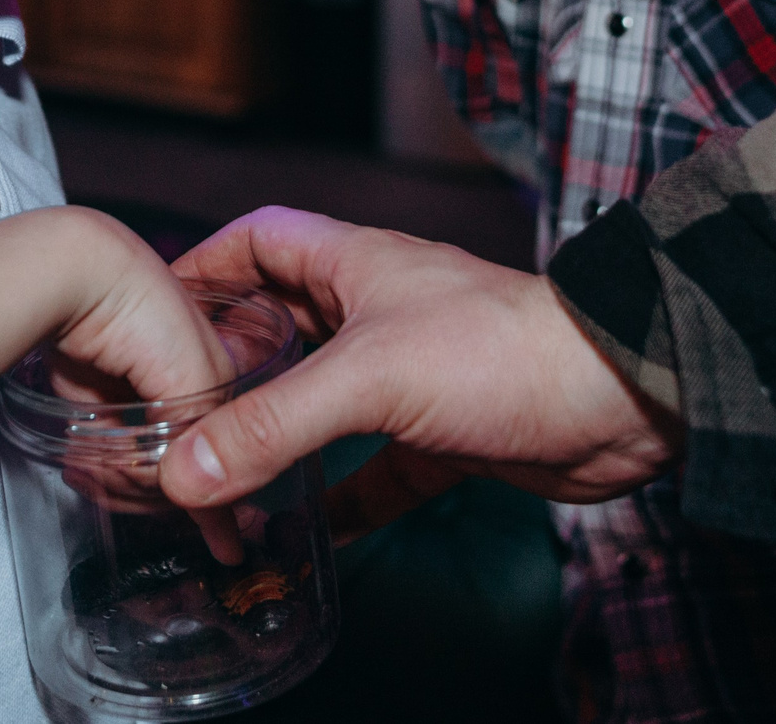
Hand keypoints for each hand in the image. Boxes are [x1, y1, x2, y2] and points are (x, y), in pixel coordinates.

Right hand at [155, 209, 680, 540]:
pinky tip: (315, 534)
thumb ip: (274, 425)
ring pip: (326, 402)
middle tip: (174, 408)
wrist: (620, 396)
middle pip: (283, 325)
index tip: (155, 309)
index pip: (259, 241)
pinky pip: (379, 469)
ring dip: (282, 436)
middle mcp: (378, 311)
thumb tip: (186, 468)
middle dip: (231, 364)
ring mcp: (414, 373)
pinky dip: (346, 499)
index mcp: (354, 264)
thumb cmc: (504, 349)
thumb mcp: (369, 379)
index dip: (205, 266)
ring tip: (225, 476)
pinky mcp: (448, 434)